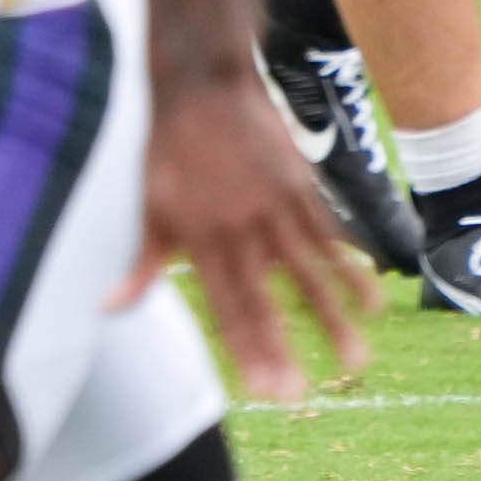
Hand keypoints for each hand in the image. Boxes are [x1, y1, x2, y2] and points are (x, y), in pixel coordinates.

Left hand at [116, 67, 375, 403]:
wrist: (201, 84)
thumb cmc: (167, 149)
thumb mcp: (147, 206)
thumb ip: (140, 264)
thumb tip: (107, 308)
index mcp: (201, 240)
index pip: (226, 307)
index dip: (246, 350)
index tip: (264, 390)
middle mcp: (241, 230)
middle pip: (265, 301)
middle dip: (281, 351)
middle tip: (299, 396)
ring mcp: (275, 209)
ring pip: (309, 276)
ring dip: (334, 321)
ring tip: (355, 360)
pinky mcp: (300, 189)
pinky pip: (331, 239)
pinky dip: (352, 272)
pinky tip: (372, 302)